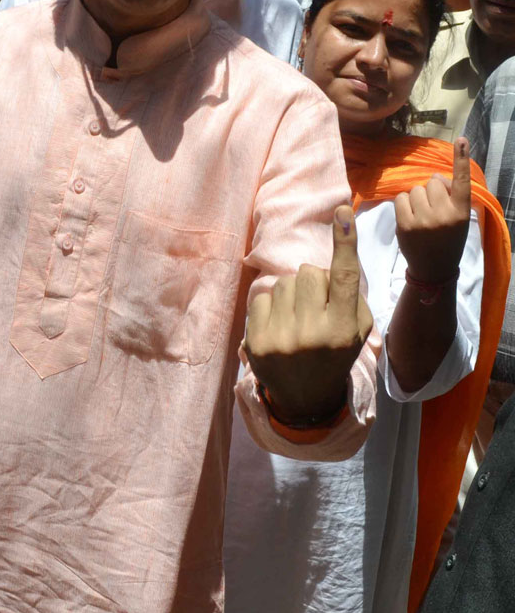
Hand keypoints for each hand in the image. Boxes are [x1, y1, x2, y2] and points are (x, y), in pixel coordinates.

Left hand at [245, 206, 373, 423]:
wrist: (305, 399)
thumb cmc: (334, 354)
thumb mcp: (357, 330)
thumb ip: (349, 295)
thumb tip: (333, 256)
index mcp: (343, 329)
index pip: (346, 277)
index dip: (345, 242)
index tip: (343, 212)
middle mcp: (313, 333)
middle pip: (309, 272)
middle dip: (312, 282)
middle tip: (315, 306)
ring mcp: (282, 338)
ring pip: (283, 283)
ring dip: (290, 294)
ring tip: (296, 320)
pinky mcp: (256, 342)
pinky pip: (261, 297)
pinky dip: (270, 306)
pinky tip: (278, 327)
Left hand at [395, 136, 470, 283]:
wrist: (433, 268)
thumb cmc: (447, 240)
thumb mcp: (458, 219)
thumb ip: (451, 197)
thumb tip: (434, 176)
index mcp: (461, 212)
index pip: (463, 182)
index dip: (461, 160)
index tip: (461, 140)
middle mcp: (444, 215)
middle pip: (432, 183)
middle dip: (431, 191)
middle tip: (433, 208)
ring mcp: (423, 220)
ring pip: (415, 190)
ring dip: (416, 197)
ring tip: (421, 214)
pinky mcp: (405, 225)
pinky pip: (400, 199)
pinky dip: (403, 204)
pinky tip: (409, 216)